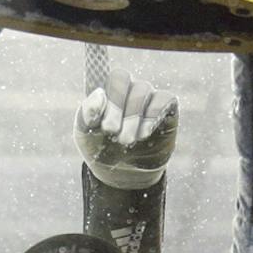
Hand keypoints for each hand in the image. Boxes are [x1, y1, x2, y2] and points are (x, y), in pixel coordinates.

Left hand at [75, 73, 177, 190]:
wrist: (122, 176)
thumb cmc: (100, 149)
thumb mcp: (85, 134)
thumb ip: (87, 113)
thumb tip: (100, 93)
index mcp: (106, 90)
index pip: (110, 76)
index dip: (108, 94)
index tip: (101, 122)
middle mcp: (128, 89)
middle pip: (123, 78)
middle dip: (116, 106)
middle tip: (111, 132)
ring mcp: (148, 97)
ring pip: (142, 89)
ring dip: (132, 116)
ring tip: (126, 140)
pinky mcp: (167, 110)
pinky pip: (165, 99)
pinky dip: (153, 115)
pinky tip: (144, 133)